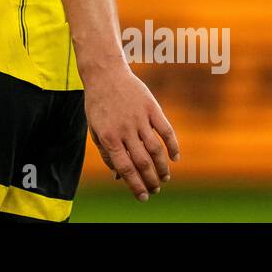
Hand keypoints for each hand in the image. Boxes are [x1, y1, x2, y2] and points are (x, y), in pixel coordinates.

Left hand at [84, 64, 179, 200]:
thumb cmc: (99, 104)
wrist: (105, 74)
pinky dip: (173, 146)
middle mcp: (125, 129)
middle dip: (150, 180)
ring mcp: (140, 118)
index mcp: (109, 137)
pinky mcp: (152, 108)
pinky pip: (166, 130)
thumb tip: (119, 176)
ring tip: (164, 178)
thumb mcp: (95, 129)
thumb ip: (107, 153)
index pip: (125, 168)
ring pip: (156, 150)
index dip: (135, 185)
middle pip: (142, 162)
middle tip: (155, 189)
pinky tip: (175, 158)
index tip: (142, 197)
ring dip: (162, 168)